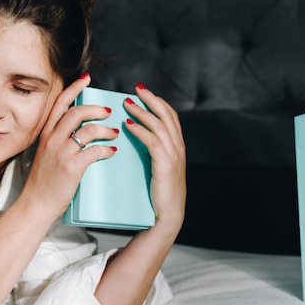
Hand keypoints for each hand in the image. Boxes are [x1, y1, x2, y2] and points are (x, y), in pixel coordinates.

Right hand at [23, 74, 118, 217]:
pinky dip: (107, 149)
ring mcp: (62, 152)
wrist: (36, 204)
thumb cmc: (43, 182)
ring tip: (114, 133)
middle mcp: (52, 139)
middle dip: (96, 108)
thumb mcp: (46, 154)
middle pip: (77, 112)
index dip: (74, 88)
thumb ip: (58, 140)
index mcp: (46, 134)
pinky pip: (95, 151)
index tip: (86, 79)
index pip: (60, 103)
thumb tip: (78, 130)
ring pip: (89, 129)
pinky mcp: (72, 167)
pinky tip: (111, 151)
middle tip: (108, 112)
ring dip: (106, 129)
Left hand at [124, 82, 185, 237]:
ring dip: (142, 112)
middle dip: (151, 100)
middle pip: (166, 115)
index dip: (157, 101)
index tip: (143, 91)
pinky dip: (140, 131)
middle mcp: (178, 148)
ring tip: (127, 105)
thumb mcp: (157, 167)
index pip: (170, 116)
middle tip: (136, 89)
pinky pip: (153, 141)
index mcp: (177, 146)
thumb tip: (133, 136)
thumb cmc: (158, 193)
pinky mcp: (165, 165)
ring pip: (159, 125)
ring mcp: (173, 156)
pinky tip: (128, 125)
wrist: (166, 216)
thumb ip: (152, 151)